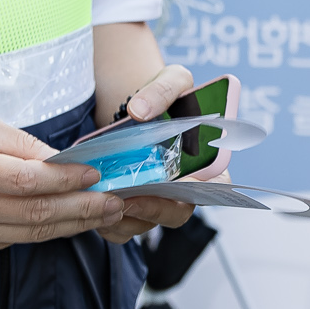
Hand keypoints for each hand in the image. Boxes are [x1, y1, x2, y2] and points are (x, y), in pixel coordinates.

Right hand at [0, 114, 124, 259]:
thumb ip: (15, 142)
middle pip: (31, 212)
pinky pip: (12, 239)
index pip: (22, 179)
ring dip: (72, 224)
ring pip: (27, 233)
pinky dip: (45, 230)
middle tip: (117, 201)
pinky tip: (71, 220)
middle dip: (81, 208)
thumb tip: (59, 160)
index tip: (95, 173)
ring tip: (106, 213)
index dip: (63, 179)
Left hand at [95, 62, 196, 238]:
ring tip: (103, 198)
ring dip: (125, 216)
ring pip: (146, 223)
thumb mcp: (171, 80)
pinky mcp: (131, 209)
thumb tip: (140, 110)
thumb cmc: (163, 96)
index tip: (175, 185)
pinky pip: (121, 228)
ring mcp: (156, 201)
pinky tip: (92, 202)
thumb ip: (163, 91)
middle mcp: (184, 187)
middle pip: (178, 212)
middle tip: (129, 196)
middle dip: (153, 208)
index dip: (198, 192)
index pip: (217, 188)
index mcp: (207, 161)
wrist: (135, 106)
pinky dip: (107, 221)